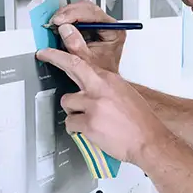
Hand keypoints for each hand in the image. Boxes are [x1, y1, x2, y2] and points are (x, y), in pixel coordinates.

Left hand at [36, 43, 172, 164]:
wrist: (149, 141)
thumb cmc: (140, 121)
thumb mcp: (124, 94)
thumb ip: (105, 87)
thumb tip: (89, 86)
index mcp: (110, 80)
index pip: (82, 62)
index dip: (63, 54)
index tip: (52, 50)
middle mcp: (100, 88)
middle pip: (71, 67)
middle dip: (54, 58)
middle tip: (43, 55)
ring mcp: (93, 106)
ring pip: (67, 103)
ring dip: (73, 111)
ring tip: (88, 119)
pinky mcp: (89, 124)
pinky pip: (70, 123)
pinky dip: (76, 128)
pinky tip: (88, 131)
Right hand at [50, 0, 125, 73]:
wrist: (102, 80)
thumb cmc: (100, 72)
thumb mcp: (86, 61)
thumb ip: (76, 45)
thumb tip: (65, 29)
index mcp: (114, 31)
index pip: (93, 14)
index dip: (74, 14)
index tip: (60, 20)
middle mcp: (109, 25)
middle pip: (87, 8)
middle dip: (68, 13)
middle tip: (55, 21)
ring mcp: (100, 24)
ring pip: (82, 9)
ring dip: (66, 14)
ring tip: (55, 23)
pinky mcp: (90, 25)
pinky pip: (78, 15)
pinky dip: (67, 18)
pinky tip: (59, 24)